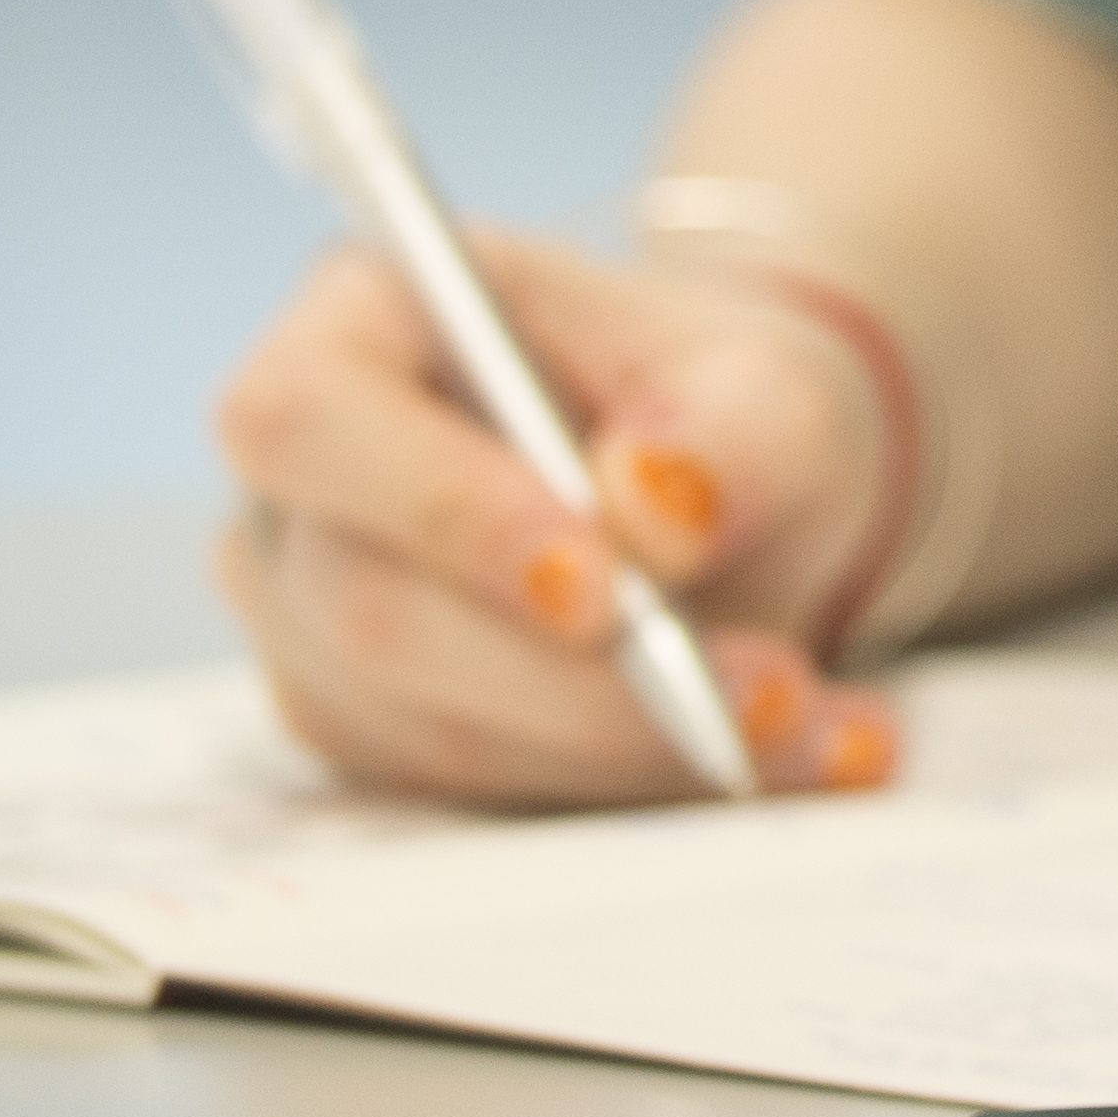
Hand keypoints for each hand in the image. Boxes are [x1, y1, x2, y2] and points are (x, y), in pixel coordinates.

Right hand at [208, 230, 906, 805]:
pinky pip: (484, 793)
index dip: (441, 510)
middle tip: (770, 691)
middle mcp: (301, 487)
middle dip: (583, 680)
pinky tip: (787, 756)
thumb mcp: (779, 384)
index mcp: (357, 323)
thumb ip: (736, 431)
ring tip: (816, 720)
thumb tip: (658, 512)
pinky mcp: (374, 734)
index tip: (603, 591)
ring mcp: (315, 625)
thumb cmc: (728, 406)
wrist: (744, 489)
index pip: (312, 416)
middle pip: (375, 612)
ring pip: (437, 729)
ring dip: (638, 747)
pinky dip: (643, 784)